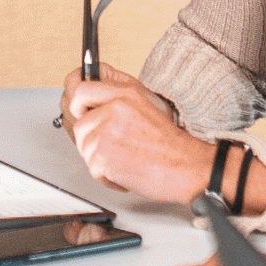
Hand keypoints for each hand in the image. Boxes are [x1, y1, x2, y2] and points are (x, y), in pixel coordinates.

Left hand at [61, 70, 216, 201]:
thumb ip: (117, 100)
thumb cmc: (169, 144)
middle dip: (91, 141)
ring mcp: (109, 130)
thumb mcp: (147, 106)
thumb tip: (89, 103)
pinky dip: (106, 176)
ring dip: (99, 160)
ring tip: (123, 160)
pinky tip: (125, 172)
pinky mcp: (105, 154)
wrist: (188, 167)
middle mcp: (116, 108)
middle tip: (110, 149)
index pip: (81, 88)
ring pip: (84, 147)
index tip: (80, 113)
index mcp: (125, 93)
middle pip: (79, 124)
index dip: (77, 104)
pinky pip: (92, 167)